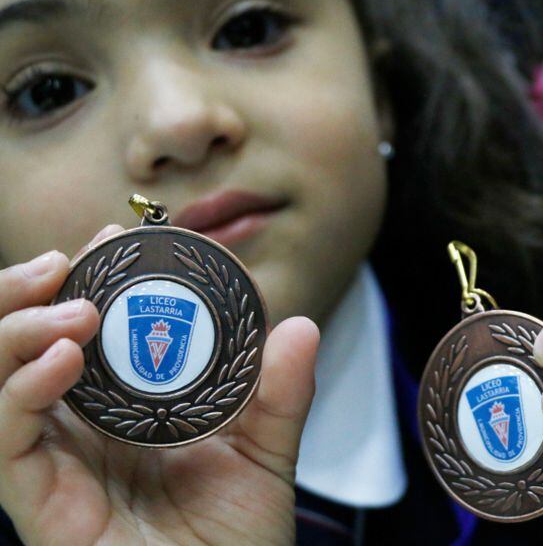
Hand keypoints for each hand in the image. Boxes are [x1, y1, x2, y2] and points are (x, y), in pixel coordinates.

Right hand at [0, 226, 318, 545]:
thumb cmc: (237, 540)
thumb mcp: (267, 456)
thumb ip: (282, 395)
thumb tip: (301, 326)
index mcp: (130, 408)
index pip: (93, 329)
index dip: (94, 278)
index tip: (117, 237)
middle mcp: (84, 428)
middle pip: (28, 342)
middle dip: (36, 290)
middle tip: (70, 256)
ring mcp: (58, 461)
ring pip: (0, 377)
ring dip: (21, 327)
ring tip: (74, 305)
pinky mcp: (41, 502)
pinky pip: (8, 440)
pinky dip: (20, 391)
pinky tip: (60, 359)